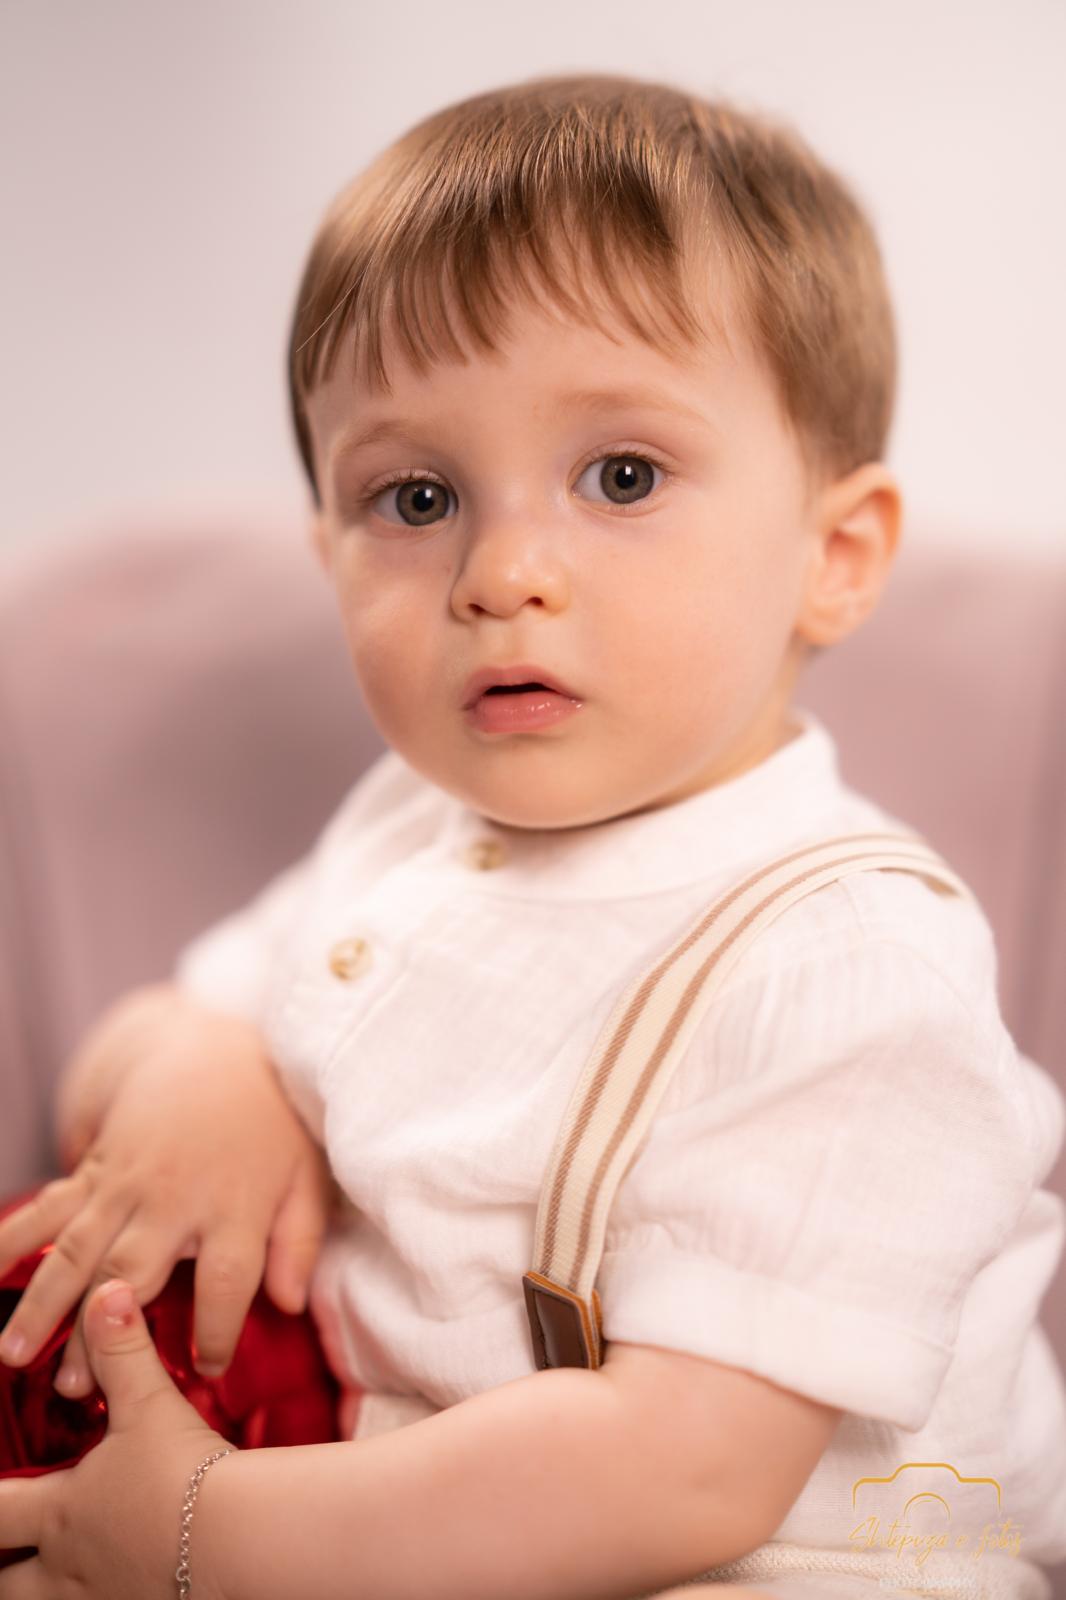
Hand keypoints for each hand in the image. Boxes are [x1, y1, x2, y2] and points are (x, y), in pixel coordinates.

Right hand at [0, 998, 333, 1396]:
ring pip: (75, 1248)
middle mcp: (171, 1197)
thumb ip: (300, 1242)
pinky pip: (46, 1209)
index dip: (218, 1329)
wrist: (213, 1053)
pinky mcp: (94, 1171)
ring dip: (43, 1302)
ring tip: (13, 1354)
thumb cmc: (267, 1126)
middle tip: (75, 1388)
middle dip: (101, 1331)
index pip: (226, 1280)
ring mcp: (124, 1183)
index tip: (209, 1369)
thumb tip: (290, 1305)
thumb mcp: (304, 1177)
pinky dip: (10, 1240)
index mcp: (232, 1205)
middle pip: (132, 1270)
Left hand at [0, 1280, 232, 1599]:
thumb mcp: (149, 1404)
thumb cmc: (184, 1472)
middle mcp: (69, 1567)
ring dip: (46, 1592)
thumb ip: (122, 1350)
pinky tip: (128, 1586)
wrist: (237, 1538)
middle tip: (10, 1551)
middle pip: (9, 1585)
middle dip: (5, 1569)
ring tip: (57, 1577)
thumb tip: (107, 1292)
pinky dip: (108, 1597)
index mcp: (62, 1512)